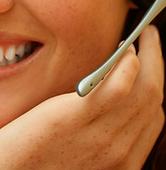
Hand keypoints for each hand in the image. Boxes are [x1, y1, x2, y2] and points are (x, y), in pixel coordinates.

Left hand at [0, 25, 164, 169]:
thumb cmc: (37, 163)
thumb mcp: (79, 150)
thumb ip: (98, 130)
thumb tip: (107, 96)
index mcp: (120, 160)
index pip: (153, 115)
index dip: (155, 81)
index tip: (150, 60)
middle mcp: (117, 153)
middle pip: (153, 99)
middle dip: (158, 62)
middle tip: (152, 38)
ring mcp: (97, 138)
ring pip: (143, 91)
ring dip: (149, 56)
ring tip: (144, 35)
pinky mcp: (69, 119)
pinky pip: (114, 89)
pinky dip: (125, 66)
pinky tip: (123, 50)